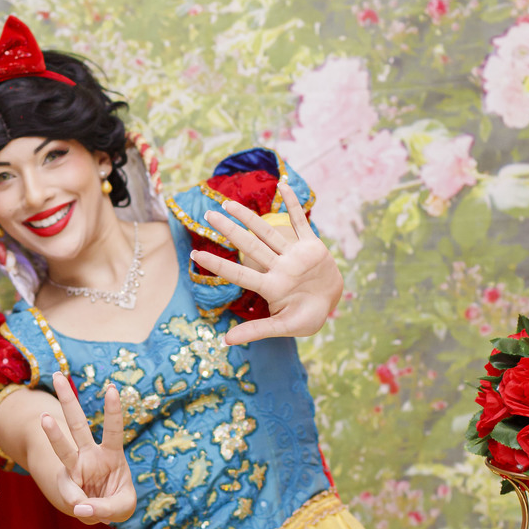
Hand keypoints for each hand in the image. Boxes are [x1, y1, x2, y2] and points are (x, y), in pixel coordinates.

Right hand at [41, 374, 135, 524]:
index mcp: (111, 455)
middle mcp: (89, 454)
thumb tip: (80, 507)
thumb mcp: (123, 507)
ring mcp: (74, 467)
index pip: (113, 430)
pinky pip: (68, 491)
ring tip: (44, 418)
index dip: (113, 411)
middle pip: (77, 424)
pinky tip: (83, 508)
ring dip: (52, 432)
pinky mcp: (65, 483)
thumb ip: (106, 507)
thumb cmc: (114, 502)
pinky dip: (75, 501)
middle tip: (57, 375)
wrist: (96, 512)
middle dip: (67, 400)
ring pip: (61, 446)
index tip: (111, 388)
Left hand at [191, 181, 342, 347]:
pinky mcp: (311, 246)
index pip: (238, 274)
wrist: (332, 304)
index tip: (196, 254)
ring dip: (248, 216)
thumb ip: (257, 331)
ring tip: (227, 203)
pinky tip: (282, 186)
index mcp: (271, 286)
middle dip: (229, 230)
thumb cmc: (307, 318)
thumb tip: (226, 342)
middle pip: (249, 246)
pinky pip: (300, 222)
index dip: (218, 264)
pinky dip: (293, 204)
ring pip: (267, 232)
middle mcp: (278, 267)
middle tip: (207, 214)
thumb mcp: (284, 328)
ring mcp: (293, 255)